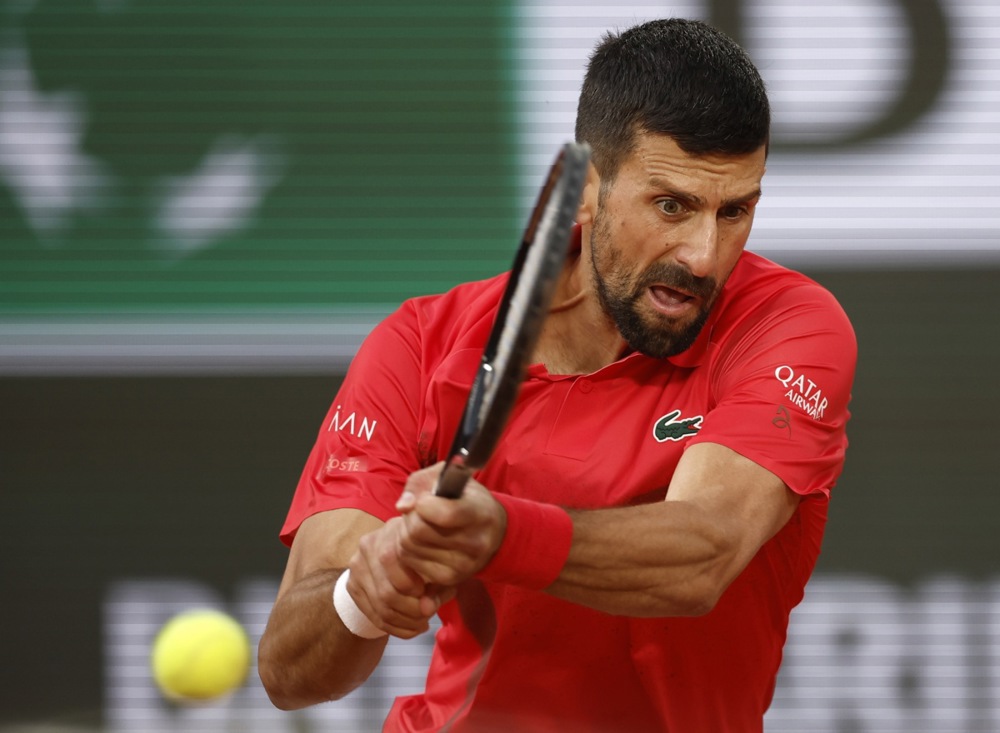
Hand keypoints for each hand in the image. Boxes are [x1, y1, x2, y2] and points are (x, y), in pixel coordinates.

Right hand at [346, 516, 445, 638]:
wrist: (391, 553)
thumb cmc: (423, 558)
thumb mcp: (435, 564)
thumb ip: (438, 584)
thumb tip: (428, 608)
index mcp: (391, 533)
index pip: (396, 568)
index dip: (415, 589)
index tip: (431, 598)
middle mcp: (368, 547)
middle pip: (387, 593)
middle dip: (412, 611)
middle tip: (428, 615)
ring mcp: (356, 567)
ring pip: (381, 608)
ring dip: (405, 623)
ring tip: (422, 624)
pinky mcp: (352, 586)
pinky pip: (374, 616)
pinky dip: (396, 628)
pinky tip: (411, 628)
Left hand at [394, 463, 507, 586]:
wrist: (493, 531)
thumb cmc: (465, 498)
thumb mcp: (448, 478)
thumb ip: (421, 484)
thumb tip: (403, 506)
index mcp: (479, 514)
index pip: (444, 514)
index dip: (424, 503)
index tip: (426, 499)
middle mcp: (475, 543)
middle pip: (418, 531)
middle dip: (410, 517)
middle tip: (419, 512)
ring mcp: (463, 565)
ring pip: (408, 547)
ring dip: (406, 532)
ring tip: (421, 524)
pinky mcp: (449, 578)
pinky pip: (409, 562)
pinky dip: (408, 549)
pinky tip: (421, 541)